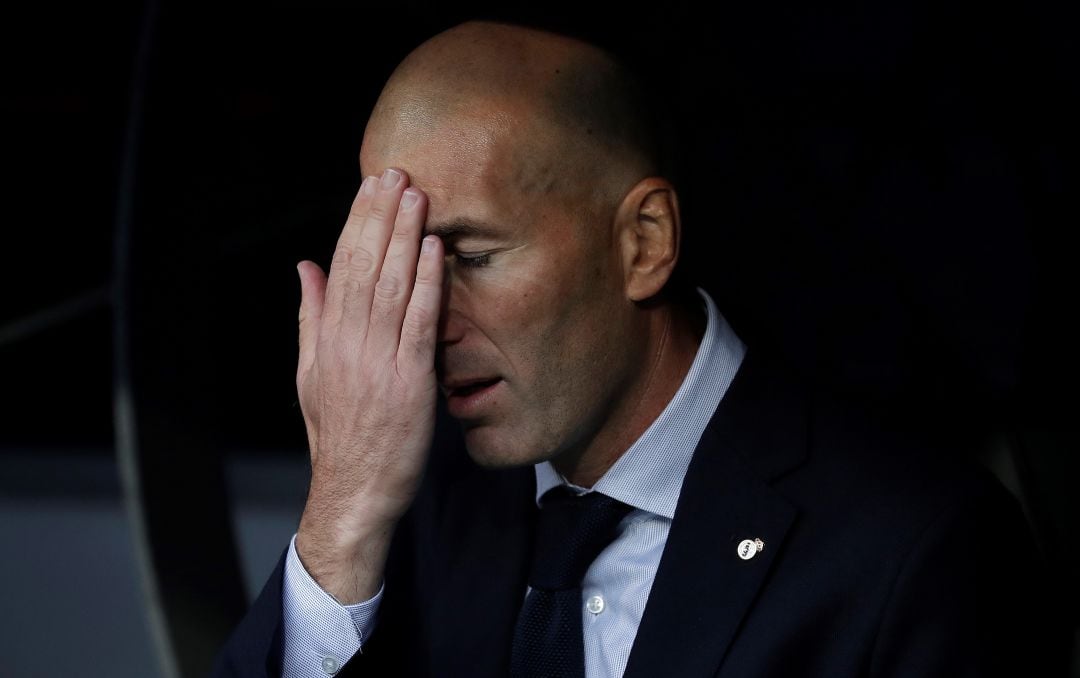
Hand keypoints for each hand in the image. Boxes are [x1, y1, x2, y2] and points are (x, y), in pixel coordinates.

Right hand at [293, 168, 442, 602]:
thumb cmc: (338, 432)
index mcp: (327, 338)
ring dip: (404, 237)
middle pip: (364, 267)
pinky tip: (434, 251)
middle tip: (397, 173)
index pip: (342, 267)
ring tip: (416, 196)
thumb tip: (305, 266)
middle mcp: (349, 342)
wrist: (355, 488)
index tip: (372, 187)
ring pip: (389, 286)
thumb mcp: (311, 371)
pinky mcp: (409, 380)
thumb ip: (311, 316)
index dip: (358, 223)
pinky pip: (418, 322)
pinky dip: (426, 283)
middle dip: (381, 217)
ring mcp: (378, 360)